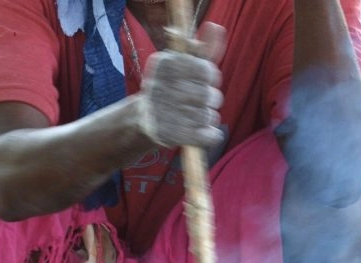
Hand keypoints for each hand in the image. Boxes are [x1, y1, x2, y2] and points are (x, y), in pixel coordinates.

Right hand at [136, 22, 226, 148]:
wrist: (143, 119)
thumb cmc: (168, 87)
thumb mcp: (181, 64)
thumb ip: (201, 49)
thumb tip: (216, 27)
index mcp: (166, 66)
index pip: (206, 70)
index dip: (208, 76)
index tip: (200, 79)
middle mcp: (164, 89)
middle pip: (210, 95)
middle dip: (208, 98)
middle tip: (195, 99)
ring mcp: (167, 114)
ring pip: (209, 116)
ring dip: (206, 117)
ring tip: (192, 115)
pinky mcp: (172, 136)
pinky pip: (209, 135)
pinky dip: (208, 134)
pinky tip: (199, 131)